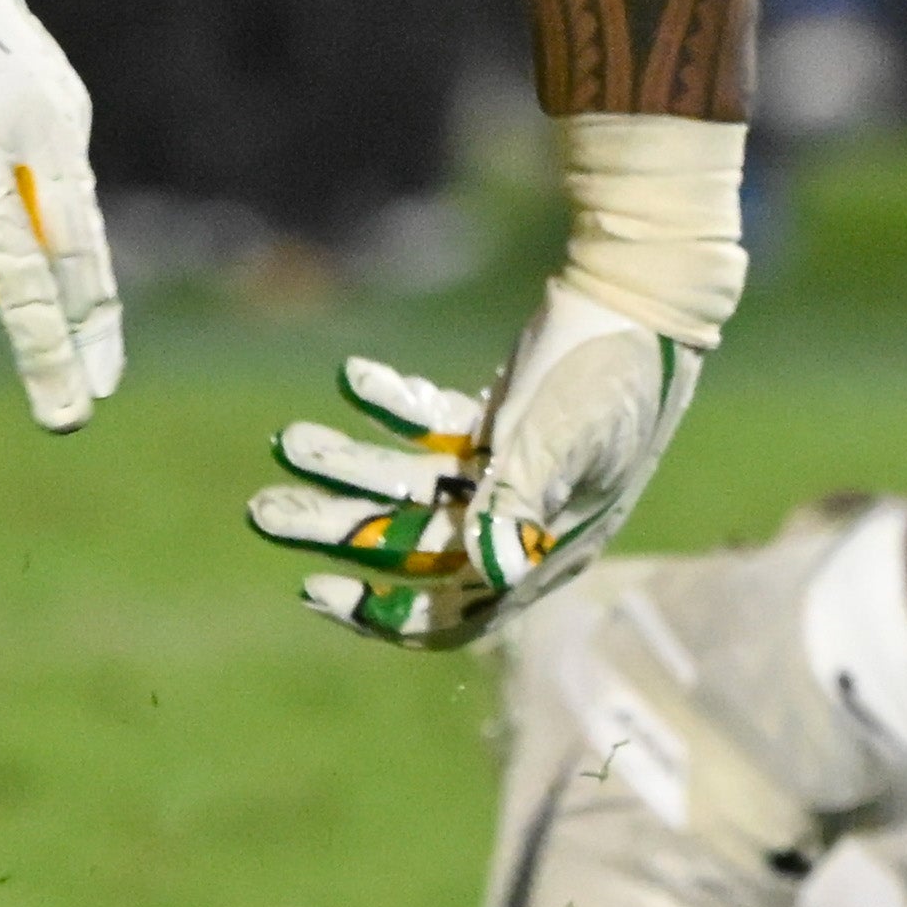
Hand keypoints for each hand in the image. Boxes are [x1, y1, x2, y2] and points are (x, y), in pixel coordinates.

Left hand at [255, 272, 714, 649]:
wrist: (644, 293)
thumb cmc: (611, 374)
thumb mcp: (562, 439)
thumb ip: (518, 503)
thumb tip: (486, 572)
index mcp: (547, 547)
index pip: (457, 609)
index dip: (384, 612)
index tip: (316, 590)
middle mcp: (524, 520)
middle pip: (412, 544)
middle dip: (338, 528)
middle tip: (262, 511)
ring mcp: (509, 470)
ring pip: (410, 486)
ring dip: (348, 464)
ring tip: (286, 441)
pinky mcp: (500, 421)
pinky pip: (432, 429)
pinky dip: (393, 406)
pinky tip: (353, 375)